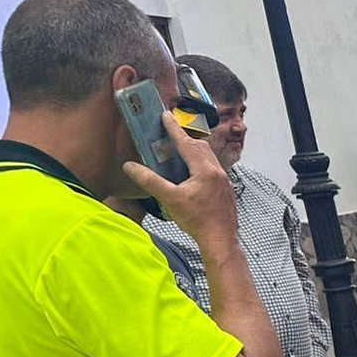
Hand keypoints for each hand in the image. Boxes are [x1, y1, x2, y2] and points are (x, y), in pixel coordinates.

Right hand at [121, 112, 236, 246]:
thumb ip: (150, 181)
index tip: (165, 116)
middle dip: (185, 138)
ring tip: (179, 152)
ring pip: (209, 158)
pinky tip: (193, 174)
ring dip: (194, 151)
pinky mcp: (226, 191)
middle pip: (200, 147)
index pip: (186, 143)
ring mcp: (224, 181)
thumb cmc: (198, 221)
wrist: (221, 240)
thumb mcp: (170, 199)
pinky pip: (213, 170)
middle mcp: (218, 172)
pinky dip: (201, 164)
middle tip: (171, 134)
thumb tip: (129, 166)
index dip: (173, 128)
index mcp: (205, 170)